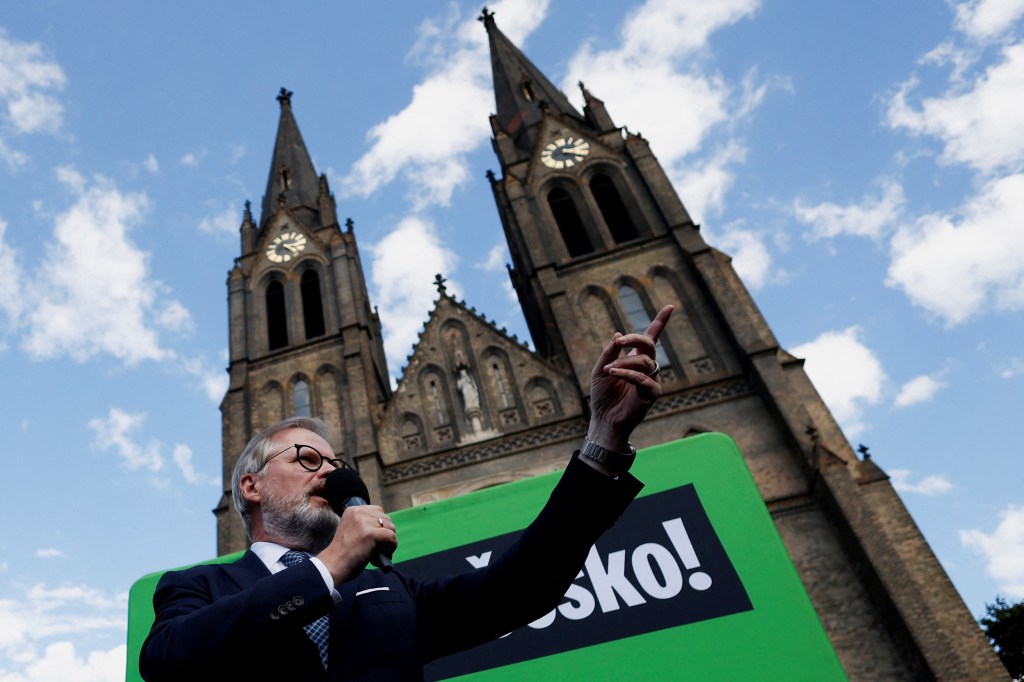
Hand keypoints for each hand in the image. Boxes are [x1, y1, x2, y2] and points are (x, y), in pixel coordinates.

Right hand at [315, 505, 396, 586]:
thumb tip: (385, 526)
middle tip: (378, 546)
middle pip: (386, 518)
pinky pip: (392, 537)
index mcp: (352, 510)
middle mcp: (359, 513)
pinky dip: (392, 546)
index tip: (376, 536)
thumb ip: (364, 524)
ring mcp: (365, 523)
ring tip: (380, 551)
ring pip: (391, 527)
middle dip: (385, 532)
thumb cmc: (342, 553)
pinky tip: (386, 554)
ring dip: (389, 540)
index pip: (377, 510)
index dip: (380, 524)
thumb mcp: (351, 530)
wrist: (333, 565)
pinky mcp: (371, 534)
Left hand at [587, 305, 672, 451]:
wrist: (604, 419)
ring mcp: (651, 380)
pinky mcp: (652, 394)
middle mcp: (646, 367)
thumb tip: (618, 335)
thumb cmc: (603, 395)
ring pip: (643, 361)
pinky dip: (627, 373)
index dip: (660, 322)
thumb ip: (609, 352)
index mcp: (635, 358)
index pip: (651, 337)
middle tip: (619, 341)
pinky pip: (642, 378)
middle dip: (634, 338)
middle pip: (649, 344)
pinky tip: (614, 373)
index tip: (670, 306)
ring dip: (623, 362)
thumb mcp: (601, 369)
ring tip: (609, 370)